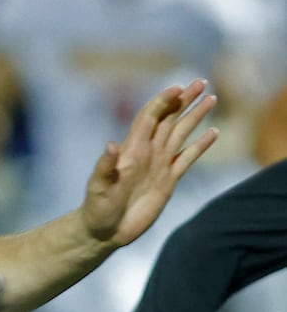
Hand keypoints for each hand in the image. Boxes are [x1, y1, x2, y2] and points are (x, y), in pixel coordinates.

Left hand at [80, 79, 217, 248]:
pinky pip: (188, 158)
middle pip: (169, 119)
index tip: (178, 87)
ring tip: (211, 98)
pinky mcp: (169, 180)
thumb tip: (110, 145)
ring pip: (181, 133)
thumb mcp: (98, 186)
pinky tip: (213, 132)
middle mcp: (147, 152)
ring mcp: (159, 165)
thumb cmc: (97, 207)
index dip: (162, 101)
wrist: (105, 230)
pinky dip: (201, 145)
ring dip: (195, 116)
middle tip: (201, 81)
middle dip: (184, 100)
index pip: (150, 117)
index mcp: (131, 150)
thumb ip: (105, 167)